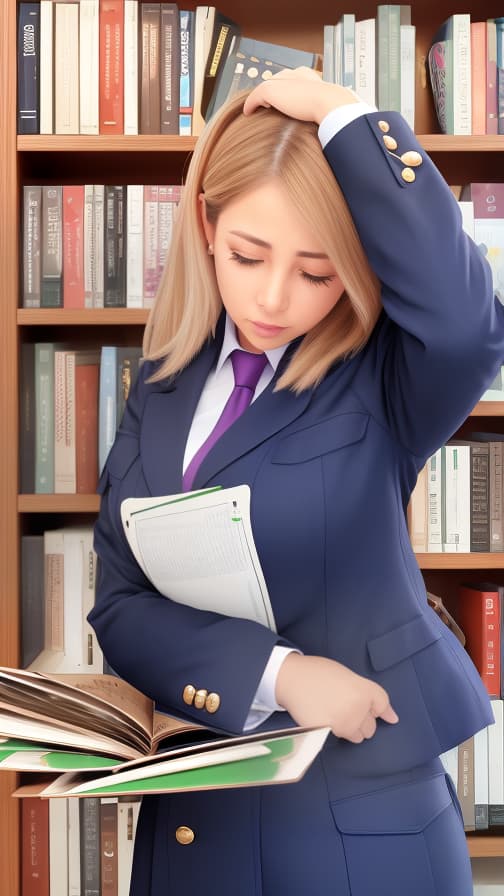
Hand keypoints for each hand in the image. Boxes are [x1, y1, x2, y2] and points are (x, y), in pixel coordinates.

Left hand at [242, 67, 359, 125]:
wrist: (330, 103)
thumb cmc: (333, 108)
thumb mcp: (326, 106)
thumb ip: (320, 109)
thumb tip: (322, 123)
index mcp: (309, 76)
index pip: (292, 78)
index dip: (286, 89)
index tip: (284, 100)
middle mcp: (294, 74)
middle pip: (277, 80)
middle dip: (272, 91)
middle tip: (266, 104)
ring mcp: (282, 80)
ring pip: (266, 88)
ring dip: (260, 98)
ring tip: (256, 109)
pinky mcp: (271, 89)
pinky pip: (255, 97)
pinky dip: (251, 104)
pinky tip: (249, 113)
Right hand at [275, 653, 398, 743]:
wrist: (292, 678)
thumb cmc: (318, 672)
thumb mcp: (347, 675)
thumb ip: (364, 692)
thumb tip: (385, 714)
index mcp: (364, 690)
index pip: (382, 705)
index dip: (384, 711)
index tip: (390, 718)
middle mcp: (358, 708)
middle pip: (371, 726)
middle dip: (362, 720)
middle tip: (347, 707)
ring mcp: (344, 723)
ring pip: (357, 736)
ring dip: (351, 729)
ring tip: (336, 713)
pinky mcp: (330, 733)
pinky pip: (340, 737)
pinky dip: (336, 731)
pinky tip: (326, 717)